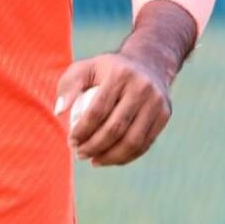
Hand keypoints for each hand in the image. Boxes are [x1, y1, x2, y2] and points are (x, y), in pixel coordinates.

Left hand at [55, 51, 171, 167]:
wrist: (147, 63)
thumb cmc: (108, 69)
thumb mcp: (85, 68)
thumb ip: (68, 86)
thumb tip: (60, 111)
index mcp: (119, 74)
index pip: (98, 110)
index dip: (83, 130)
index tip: (71, 141)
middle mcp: (141, 87)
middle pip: (115, 128)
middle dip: (94, 146)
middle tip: (79, 154)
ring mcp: (156, 102)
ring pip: (133, 141)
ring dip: (110, 157)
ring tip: (93, 161)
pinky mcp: (165, 115)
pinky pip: (144, 143)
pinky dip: (126, 156)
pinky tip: (109, 159)